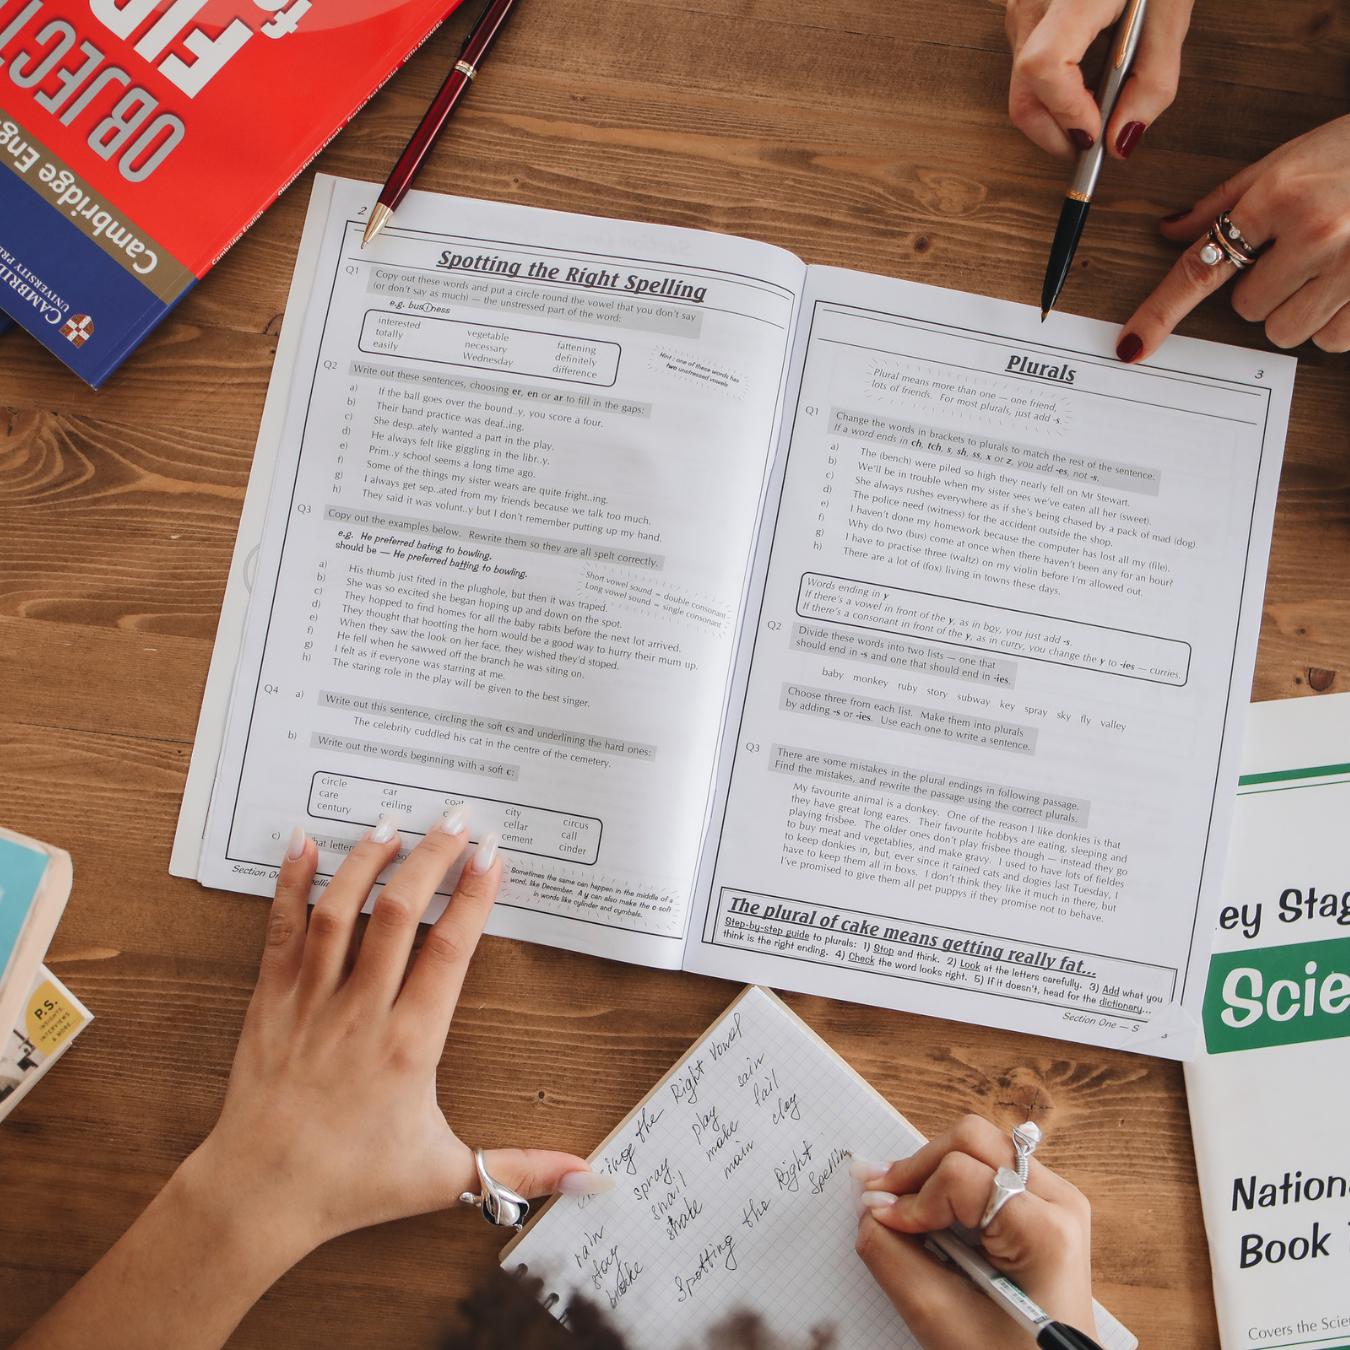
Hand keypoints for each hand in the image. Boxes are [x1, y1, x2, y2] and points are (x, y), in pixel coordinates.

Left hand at [15, 812, 605, 1349]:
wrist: (259, 1194)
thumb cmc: (352, 1185)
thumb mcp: (446, 1177)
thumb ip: (520, 1167)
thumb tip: (587, 1176)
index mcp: (410, 1045)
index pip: (449, 952)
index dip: (473, 898)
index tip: (492, 858)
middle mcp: (361, 1012)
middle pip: (399, 914)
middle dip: (431, 858)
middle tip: (456, 819)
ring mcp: (312, 1001)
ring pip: (341, 911)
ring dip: (368, 860)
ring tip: (394, 821)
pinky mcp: (272, 999)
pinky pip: (282, 930)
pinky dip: (291, 882)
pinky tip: (303, 841)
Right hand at [852, 1115, 1093, 1349]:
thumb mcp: (939, 1316)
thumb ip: (891, 1255)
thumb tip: (867, 1207)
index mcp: (1046, 1230)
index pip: (960, 1176)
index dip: (912, 1196)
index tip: (881, 1221)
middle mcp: (1058, 1199)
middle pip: (972, 1140)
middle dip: (918, 1167)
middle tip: (879, 1196)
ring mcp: (1054, 1197)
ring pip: (977, 1146)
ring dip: (931, 1171)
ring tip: (900, 1204)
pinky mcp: (1042, 1203)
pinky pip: (986, 1166)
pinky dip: (947, 1180)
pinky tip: (926, 1208)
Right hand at [1006, 0, 1193, 159]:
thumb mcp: (1171, 9)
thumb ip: (1152, 80)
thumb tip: (1122, 139)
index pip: (1044, 67)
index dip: (1066, 113)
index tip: (1094, 133)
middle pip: (1023, 91)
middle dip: (1054, 132)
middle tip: (1090, 142)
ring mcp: (1021, 1)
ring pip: (1020, 82)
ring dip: (1053, 109)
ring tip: (1092, 106)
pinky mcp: (1022, 5)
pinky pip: (1024, 60)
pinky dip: (1049, 85)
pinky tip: (1082, 79)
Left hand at [1116, 115, 1349, 361]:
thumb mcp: (1295, 156)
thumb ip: (1229, 198)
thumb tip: (1170, 229)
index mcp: (1281, 194)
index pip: (1201, 266)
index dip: (1162, 312)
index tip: (1134, 345)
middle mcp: (1315, 232)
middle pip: (1247, 307)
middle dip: (1269, 286)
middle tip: (1307, 251)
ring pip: (1285, 329)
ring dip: (1303, 307)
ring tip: (1336, 263)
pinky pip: (1332, 340)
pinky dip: (1339, 321)